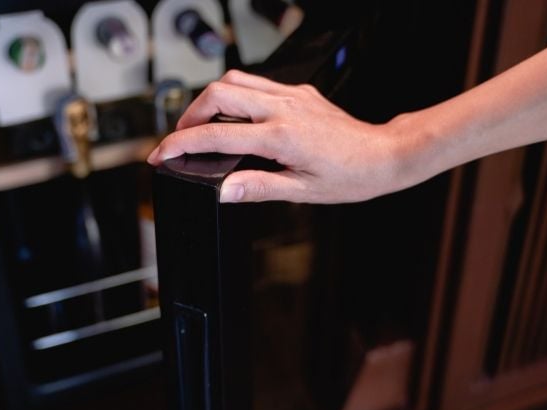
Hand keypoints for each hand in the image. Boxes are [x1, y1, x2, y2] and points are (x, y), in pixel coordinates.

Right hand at [147, 70, 420, 202]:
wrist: (385, 156)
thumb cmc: (352, 176)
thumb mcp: (303, 192)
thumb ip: (258, 188)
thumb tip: (223, 191)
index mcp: (281, 137)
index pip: (217, 135)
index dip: (182, 145)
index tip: (162, 155)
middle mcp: (284, 108)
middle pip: (219, 94)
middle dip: (190, 114)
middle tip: (180, 138)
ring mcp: (292, 96)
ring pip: (236, 80)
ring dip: (211, 99)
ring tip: (202, 124)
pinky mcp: (300, 92)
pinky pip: (259, 83)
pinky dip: (237, 95)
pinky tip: (238, 116)